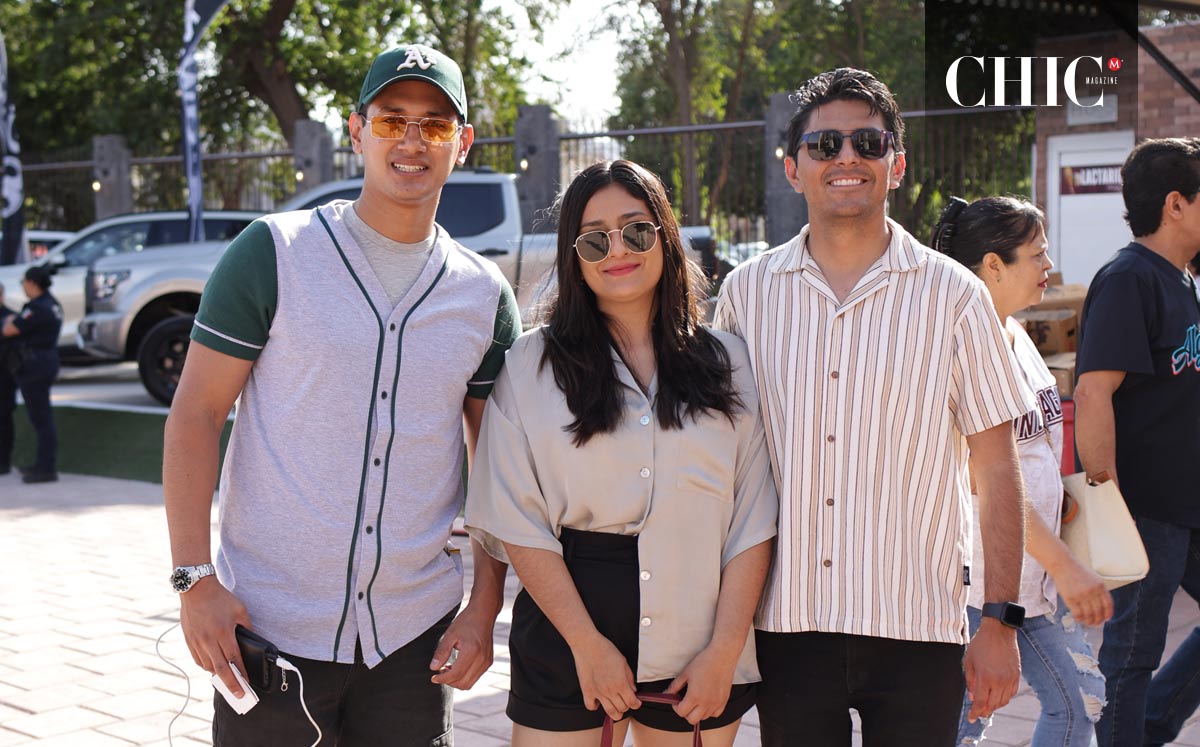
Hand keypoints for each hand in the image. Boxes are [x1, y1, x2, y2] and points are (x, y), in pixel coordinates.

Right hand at [179, 576, 251, 697]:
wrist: (196, 590)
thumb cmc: (221, 599)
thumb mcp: (240, 610)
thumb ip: (247, 627)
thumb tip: (252, 642)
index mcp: (223, 632)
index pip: (234, 659)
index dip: (241, 673)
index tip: (247, 683)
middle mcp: (209, 640)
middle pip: (220, 669)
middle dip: (231, 684)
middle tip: (239, 695)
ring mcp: (197, 641)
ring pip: (208, 666)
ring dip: (218, 675)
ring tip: (228, 681)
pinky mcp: (189, 641)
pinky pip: (198, 660)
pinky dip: (206, 666)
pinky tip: (213, 667)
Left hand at [430, 601, 495, 688]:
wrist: (483, 614)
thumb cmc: (467, 621)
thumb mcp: (450, 634)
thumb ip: (441, 652)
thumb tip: (433, 668)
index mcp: (472, 651)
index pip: (456, 674)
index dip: (442, 679)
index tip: (433, 678)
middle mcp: (482, 659)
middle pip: (463, 683)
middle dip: (449, 681)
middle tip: (440, 672)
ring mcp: (487, 662)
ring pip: (469, 684)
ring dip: (456, 680)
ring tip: (448, 668)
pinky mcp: (488, 662)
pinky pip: (474, 677)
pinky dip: (464, 677)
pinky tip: (457, 666)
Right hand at [571, 632, 639, 721]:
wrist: (588, 645)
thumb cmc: (606, 650)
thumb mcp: (623, 662)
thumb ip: (629, 678)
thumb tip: (632, 690)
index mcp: (621, 683)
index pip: (632, 703)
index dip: (637, 704)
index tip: (636, 701)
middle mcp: (609, 691)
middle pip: (622, 709)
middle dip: (627, 706)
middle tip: (626, 699)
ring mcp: (597, 692)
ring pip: (609, 712)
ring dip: (615, 712)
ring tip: (616, 705)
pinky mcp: (587, 691)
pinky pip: (591, 706)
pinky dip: (596, 706)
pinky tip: (599, 700)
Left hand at [664, 645, 738, 724]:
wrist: (722, 656)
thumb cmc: (703, 663)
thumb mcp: (685, 673)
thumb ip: (674, 686)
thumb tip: (666, 695)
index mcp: (695, 696)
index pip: (681, 712)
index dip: (676, 707)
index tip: (676, 700)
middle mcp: (706, 703)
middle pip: (692, 720)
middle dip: (685, 713)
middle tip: (684, 702)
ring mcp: (716, 703)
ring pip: (704, 718)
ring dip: (697, 712)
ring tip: (696, 700)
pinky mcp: (724, 701)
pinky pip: (715, 714)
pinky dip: (709, 711)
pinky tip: (706, 702)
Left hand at [963, 618, 1020, 722]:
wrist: (999, 631)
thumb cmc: (981, 644)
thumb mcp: (969, 662)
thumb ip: (970, 682)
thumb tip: (973, 697)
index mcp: (985, 677)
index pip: (981, 702)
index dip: (975, 712)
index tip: (972, 718)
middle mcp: (1000, 680)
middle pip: (993, 704)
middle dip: (984, 711)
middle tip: (978, 712)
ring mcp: (1010, 679)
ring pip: (1003, 701)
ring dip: (994, 705)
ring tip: (987, 704)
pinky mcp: (1017, 676)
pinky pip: (1011, 693)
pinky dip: (1004, 698)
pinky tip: (997, 695)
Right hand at [1051, 556, 1112, 626]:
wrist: (1062, 565)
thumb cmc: (1076, 571)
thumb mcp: (1093, 578)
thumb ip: (1099, 590)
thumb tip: (1101, 605)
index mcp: (1100, 586)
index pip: (1108, 605)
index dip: (1108, 614)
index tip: (1106, 619)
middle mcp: (1092, 591)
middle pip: (1099, 611)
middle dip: (1098, 620)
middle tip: (1096, 623)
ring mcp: (1081, 595)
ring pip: (1089, 614)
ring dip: (1088, 621)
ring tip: (1087, 622)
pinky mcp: (1071, 598)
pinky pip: (1077, 613)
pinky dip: (1079, 618)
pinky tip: (1078, 618)